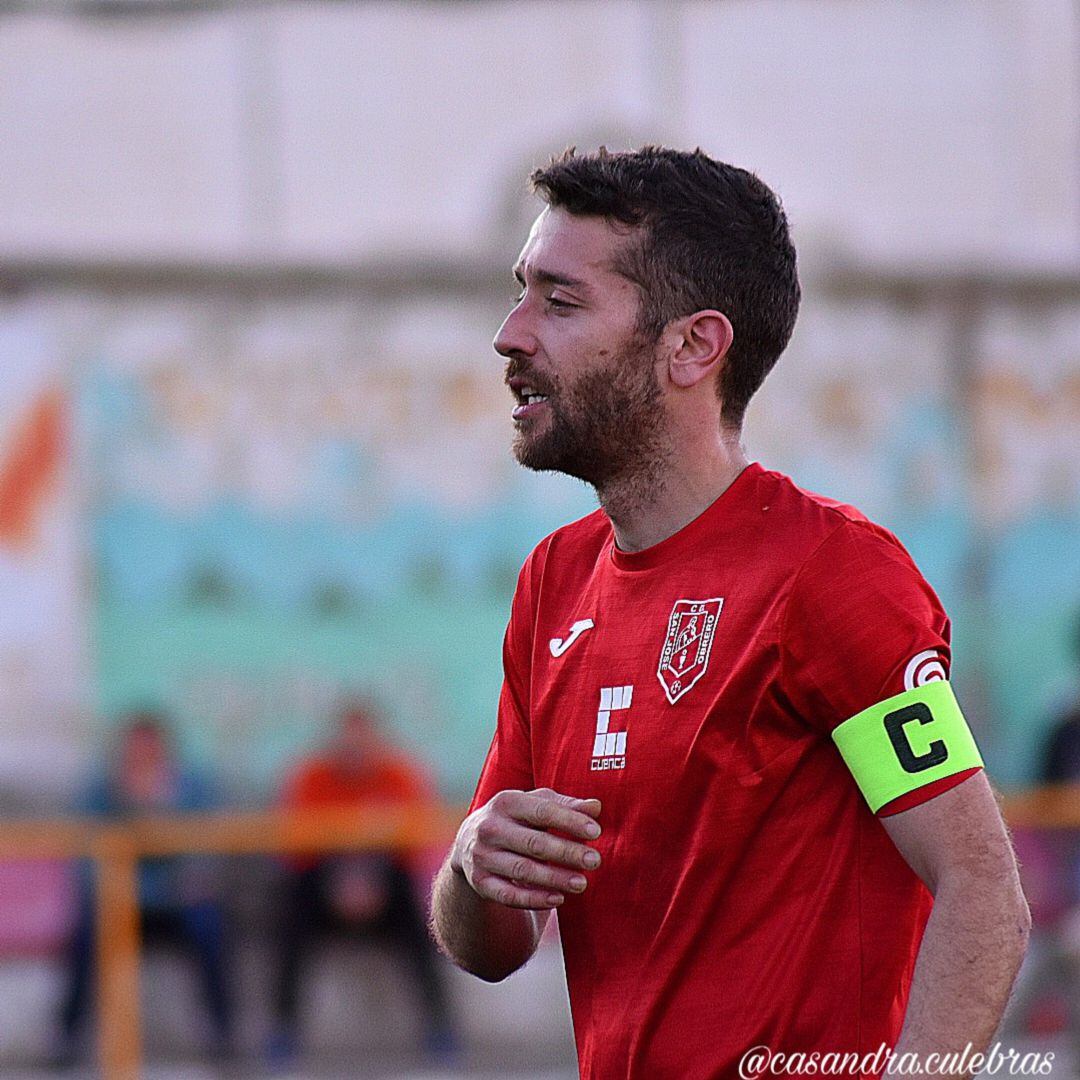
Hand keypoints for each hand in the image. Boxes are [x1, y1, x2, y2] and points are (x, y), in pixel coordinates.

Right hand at [450, 788, 601, 909]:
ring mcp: (482, 856)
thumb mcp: (536, 805)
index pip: (542, 810)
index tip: (596, 831)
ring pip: (522, 871)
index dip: (570, 821)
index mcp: (506, 802)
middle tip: (594, 861)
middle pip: (533, 843)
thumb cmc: (516, 819)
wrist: (469, 842)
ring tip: (581, 883)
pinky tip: (558, 899)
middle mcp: (490, 828)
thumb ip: (566, 806)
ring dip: (554, 879)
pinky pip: (508, 895)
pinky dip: (534, 899)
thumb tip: (595, 807)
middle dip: (567, 853)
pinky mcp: (480, 882)